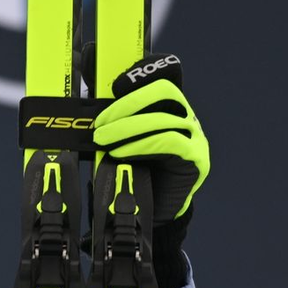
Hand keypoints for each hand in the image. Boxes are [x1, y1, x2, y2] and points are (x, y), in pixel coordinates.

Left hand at [92, 53, 209, 221]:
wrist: (155, 211)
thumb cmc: (139, 175)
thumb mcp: (126, 143)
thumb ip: (118, 124)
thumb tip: (92, 113)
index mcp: (171, 109)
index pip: (162, 79)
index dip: (142, 75)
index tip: (114, 85)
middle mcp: (186, 117)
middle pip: (163, 92)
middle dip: (127, 103)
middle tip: (100, 123)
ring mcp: (194, 136)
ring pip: (162, 119)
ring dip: (126, 128)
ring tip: (101, 140)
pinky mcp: (195, 158)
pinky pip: (168, 143)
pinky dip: (140, 145)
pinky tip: (120, 153)